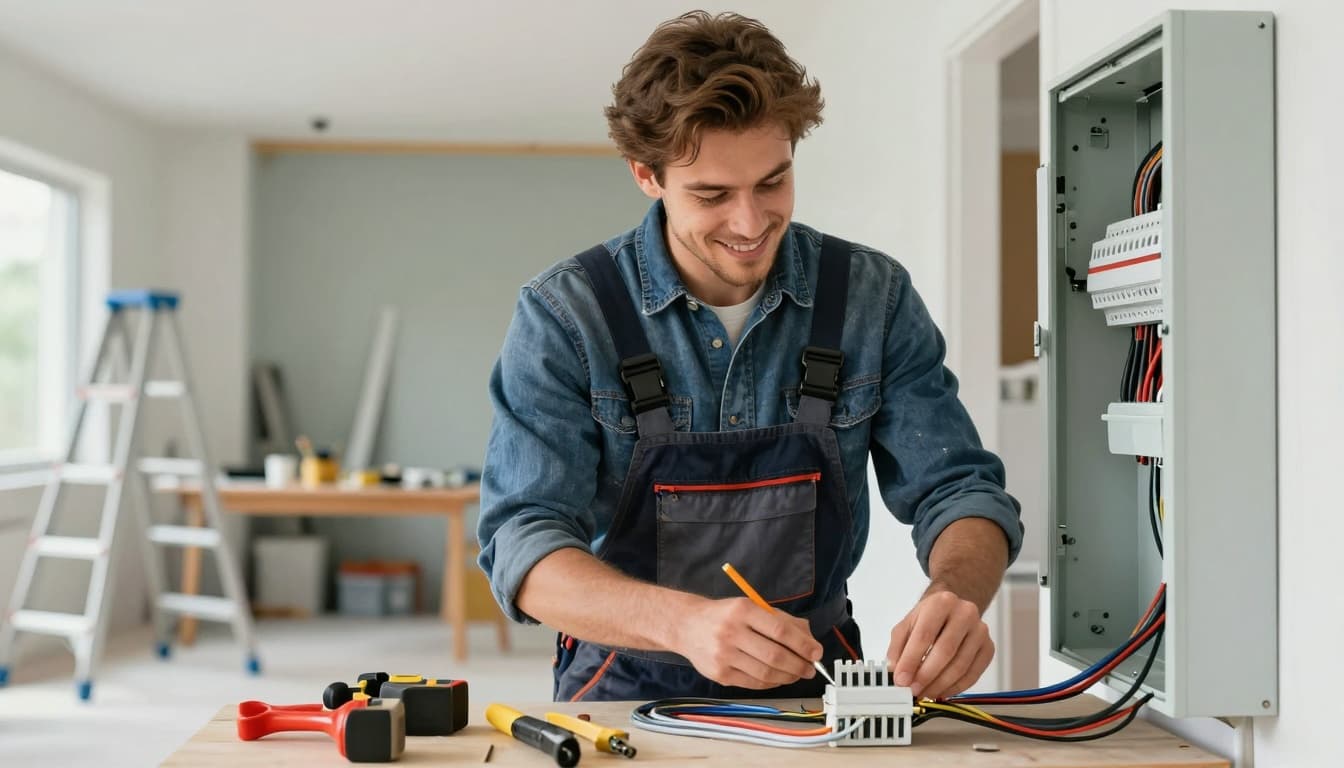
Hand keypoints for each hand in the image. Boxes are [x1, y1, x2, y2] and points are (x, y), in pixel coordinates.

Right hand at [674, 597, 821, 688]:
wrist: (686, 625)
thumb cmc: (724, 615)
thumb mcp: (750, 607)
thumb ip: (780, 620)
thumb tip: (809, 641)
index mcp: (743, 610)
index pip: (780, 630)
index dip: (803, 644)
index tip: (816, 653)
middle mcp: (731, 632)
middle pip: (774, 655)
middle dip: (798, 665)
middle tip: (810, 668)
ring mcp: (723, 655)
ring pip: (765, 672)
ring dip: (787, 676)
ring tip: (797, 674)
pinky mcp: (719, 674)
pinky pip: (753, 683)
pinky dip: (771, 683)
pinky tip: (778, 678)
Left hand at [886, 587, 993, 699]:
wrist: (953, 610)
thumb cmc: (929, 618)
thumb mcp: (907, 625)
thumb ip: (898, 647)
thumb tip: (895, 671)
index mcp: (941, 603)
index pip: (925, 635)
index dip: (911, 660)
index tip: (902, 679)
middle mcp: (965, 613)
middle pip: (945, 651)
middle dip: (926, 675)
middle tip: (913, 689)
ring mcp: (980, 631)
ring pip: (960, 665)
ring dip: (940, 685)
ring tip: (925, 692)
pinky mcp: (988, 648)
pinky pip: (973, 674)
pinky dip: (955, 687)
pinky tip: (942, 690)